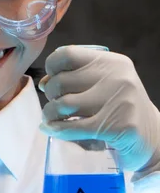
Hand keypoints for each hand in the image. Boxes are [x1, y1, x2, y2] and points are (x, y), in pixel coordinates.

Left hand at [38, 45, 159, 171]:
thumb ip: (74, 79)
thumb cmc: (118, 108)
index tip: (53, 79)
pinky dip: (56, 130)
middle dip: (51, 96)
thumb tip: (44, 83)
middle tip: (56, 105)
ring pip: (64, 105)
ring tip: (52, 118)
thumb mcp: (100, 86)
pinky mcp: (117, 126)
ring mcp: (119, 101)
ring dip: (50, 114)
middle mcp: (117, 77)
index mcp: (111, 62)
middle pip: (61, 82)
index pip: (67, 54)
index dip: (52, 67)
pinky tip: (51, 129)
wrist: (152, 138)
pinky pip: (72, 127)